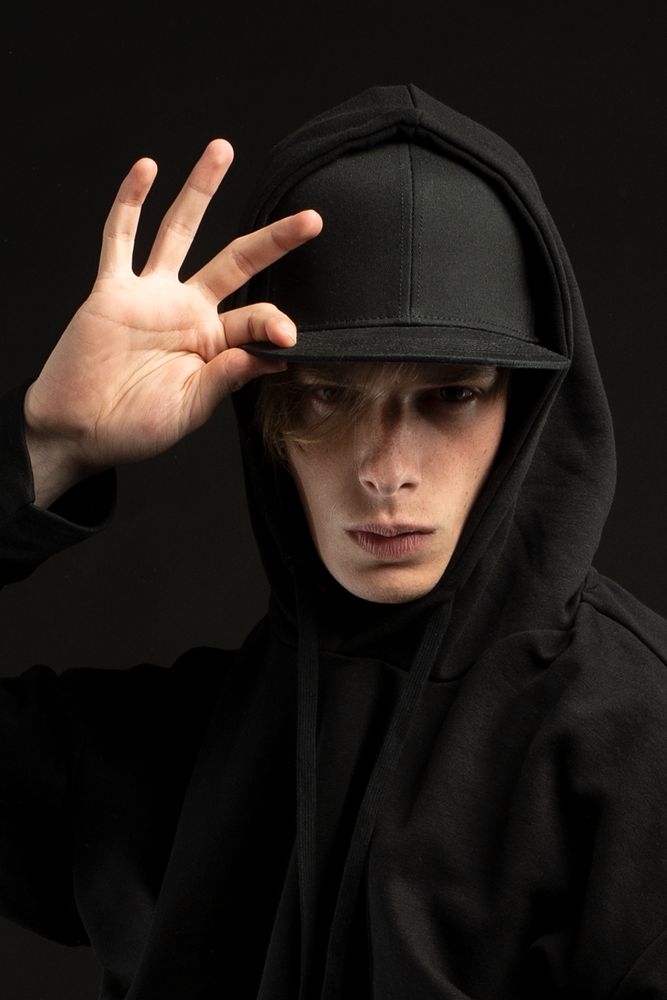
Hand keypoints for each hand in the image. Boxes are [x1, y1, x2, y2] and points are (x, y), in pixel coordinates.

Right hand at [24, 139, 321, 502]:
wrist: (78, 430)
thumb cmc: (134, 428)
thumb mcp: (190, 407)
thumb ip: (226, 376)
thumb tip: (272, 353)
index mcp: (213, 343)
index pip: (254, 317)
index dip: (275, 322)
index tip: (289, 337)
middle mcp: (186, 311)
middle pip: (236, 261)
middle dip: (274, 240)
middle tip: (312, 219)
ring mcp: (149, 295)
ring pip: (180, 231)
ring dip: (200, 191)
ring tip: (223, 150)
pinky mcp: (111, 290)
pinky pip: (119, 239)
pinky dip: (129, 202)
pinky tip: (146, 168)